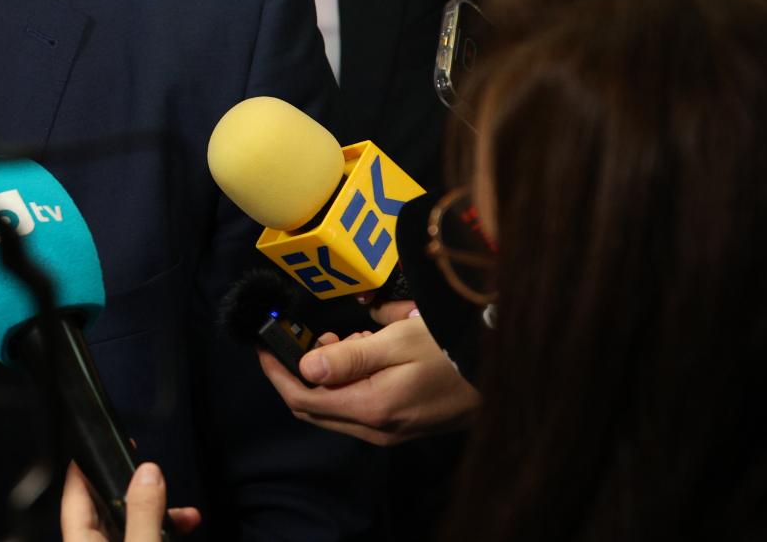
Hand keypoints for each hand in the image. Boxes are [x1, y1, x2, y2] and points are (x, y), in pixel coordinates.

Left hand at [59, 462, 200, 540]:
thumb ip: (143, 513)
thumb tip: (148, 473)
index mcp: (82, 540)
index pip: (75, 491)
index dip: (87, 464)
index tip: (103, 442)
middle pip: (106, 507)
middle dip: (135, 489)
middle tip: (153, 472)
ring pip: (130, 527)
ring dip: (157, 515)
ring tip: (186, 512)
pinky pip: (143, 540)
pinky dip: (162, 533)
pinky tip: (185, 527)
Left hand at [256, 313, 479, 445]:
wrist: (502, 372)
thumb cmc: (450, 350)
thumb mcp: (398, 342)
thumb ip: (349, 357)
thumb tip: (305, 368)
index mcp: (370, 408)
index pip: (303, 398)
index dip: (277, 372)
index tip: (264, 345)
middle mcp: (377, 428)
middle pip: (315, 407)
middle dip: (299, 372)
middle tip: (304, 337)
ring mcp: (391, 430)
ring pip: (337, 407)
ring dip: (327, 374)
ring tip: (343, 337)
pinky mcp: (403, 424)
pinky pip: (360, 406)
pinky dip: (350, 381)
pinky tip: (366, 352)